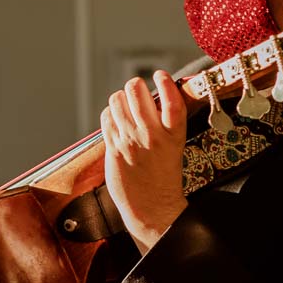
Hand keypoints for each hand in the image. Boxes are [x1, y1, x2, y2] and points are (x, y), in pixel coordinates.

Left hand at [102, 73, 187, 252]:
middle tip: (136, 92)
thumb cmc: (164, 176)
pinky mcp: (114, 149)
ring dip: (120, 100)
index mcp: (174, 134)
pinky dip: (110, 114)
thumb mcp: (175, 147)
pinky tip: (116, 122)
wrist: (153, 207)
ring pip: (117, 101)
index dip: (165, 82)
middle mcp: (152, 135)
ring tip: (125, 108)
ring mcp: (131, 142)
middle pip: (137, 92)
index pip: (171, 99)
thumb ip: (165, 123)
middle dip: (135, 87)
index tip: (160, 75)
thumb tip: (152, 98)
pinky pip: (107, 117)